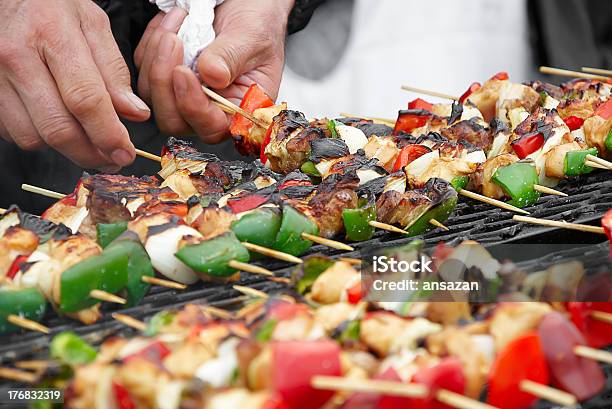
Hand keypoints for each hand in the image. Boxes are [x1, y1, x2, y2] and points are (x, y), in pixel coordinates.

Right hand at [0, 0, 150, 170]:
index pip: (85, 99)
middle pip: (58, 127)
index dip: (108, 134)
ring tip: (84, 137)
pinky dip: (39, 136)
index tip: (125, 152)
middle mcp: (18, 56)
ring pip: (34, 137)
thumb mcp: (93, 25)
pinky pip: (14, 133)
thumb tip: (136, 113)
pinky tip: (54, 120)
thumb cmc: (53, 7)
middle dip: (91, 152)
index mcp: (53, 35)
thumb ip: (115, 71)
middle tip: (110, 158)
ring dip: (65, 147)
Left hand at [134, 0, 293, 143]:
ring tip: (176, 24)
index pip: (212, 128)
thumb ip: (232, 57)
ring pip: (153, 95)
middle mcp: (211, 108)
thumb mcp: (252, 37)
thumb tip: (212, 75)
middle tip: (172, 43)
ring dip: (156, 57)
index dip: (193, 107)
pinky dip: (151, 44)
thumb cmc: (258, 23)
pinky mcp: (167, 77)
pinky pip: (144, 70)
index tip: (184, 72)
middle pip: (174, 119)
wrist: (247, 4)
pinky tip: (171, 25)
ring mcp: (186, 94)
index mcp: (240, 109)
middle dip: (164, 83)